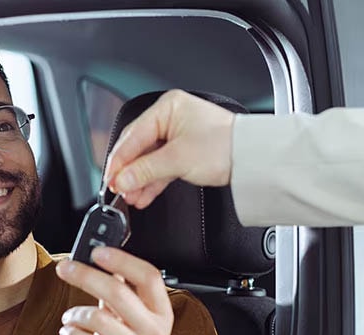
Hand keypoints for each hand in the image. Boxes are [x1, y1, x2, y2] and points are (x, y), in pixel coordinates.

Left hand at [55, 247, 173, 334]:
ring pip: (99, 319)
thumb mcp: (136, 321)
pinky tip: (69, 334)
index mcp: (162, 313)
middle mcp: (155, 332)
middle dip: (86, 276)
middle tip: (65, 268)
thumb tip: (104, 258)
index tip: (98, 251)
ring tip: (70, 318)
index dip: (123, 260)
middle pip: (119, 292)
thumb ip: (123, 292)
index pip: (149, 276)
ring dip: (75, 314)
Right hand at [104, 90, 235, 208]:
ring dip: (140, 179)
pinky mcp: (187, 151)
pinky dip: (153, 180)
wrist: (253, 159)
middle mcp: (172, 117)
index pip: (133, 135)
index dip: (119, 160)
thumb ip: (146, 170)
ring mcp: (179, 134)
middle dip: (129, 171)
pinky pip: (163, 165)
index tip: (110, 179)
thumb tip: (122, 180)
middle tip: (118, 189)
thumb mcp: (178, 159)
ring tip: (131, 197)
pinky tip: (143, 194)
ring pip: (151, 159)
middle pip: (139, 147)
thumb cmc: (224, 147)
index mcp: (168, 107)